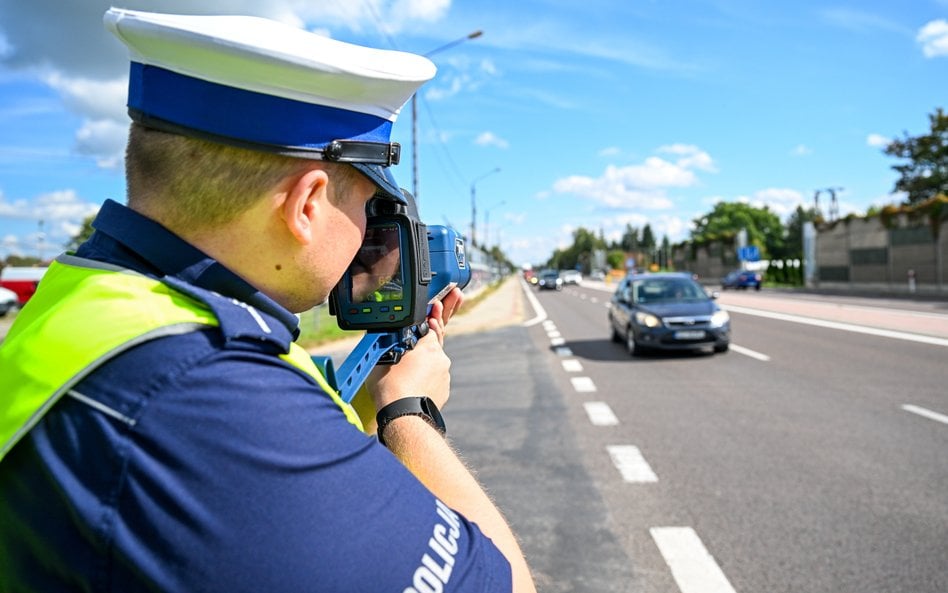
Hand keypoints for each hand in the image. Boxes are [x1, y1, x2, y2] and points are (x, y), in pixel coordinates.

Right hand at [365, 287, 463, 411]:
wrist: (403, 417)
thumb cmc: (391, 387)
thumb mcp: (383, 357)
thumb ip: (391, 342)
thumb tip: (387, 335)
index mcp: (429, 347)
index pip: (432, 325)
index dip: (431, 317)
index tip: (436, 305)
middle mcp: (442, 359)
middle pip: (435, 342)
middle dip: (434, 330)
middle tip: (444, 308)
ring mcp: (444, 376)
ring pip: (434, 362)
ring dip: (425, 360)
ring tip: (409, 366)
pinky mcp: (444, 391)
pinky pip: (434, 378)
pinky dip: (426, 376)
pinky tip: (414, 380)